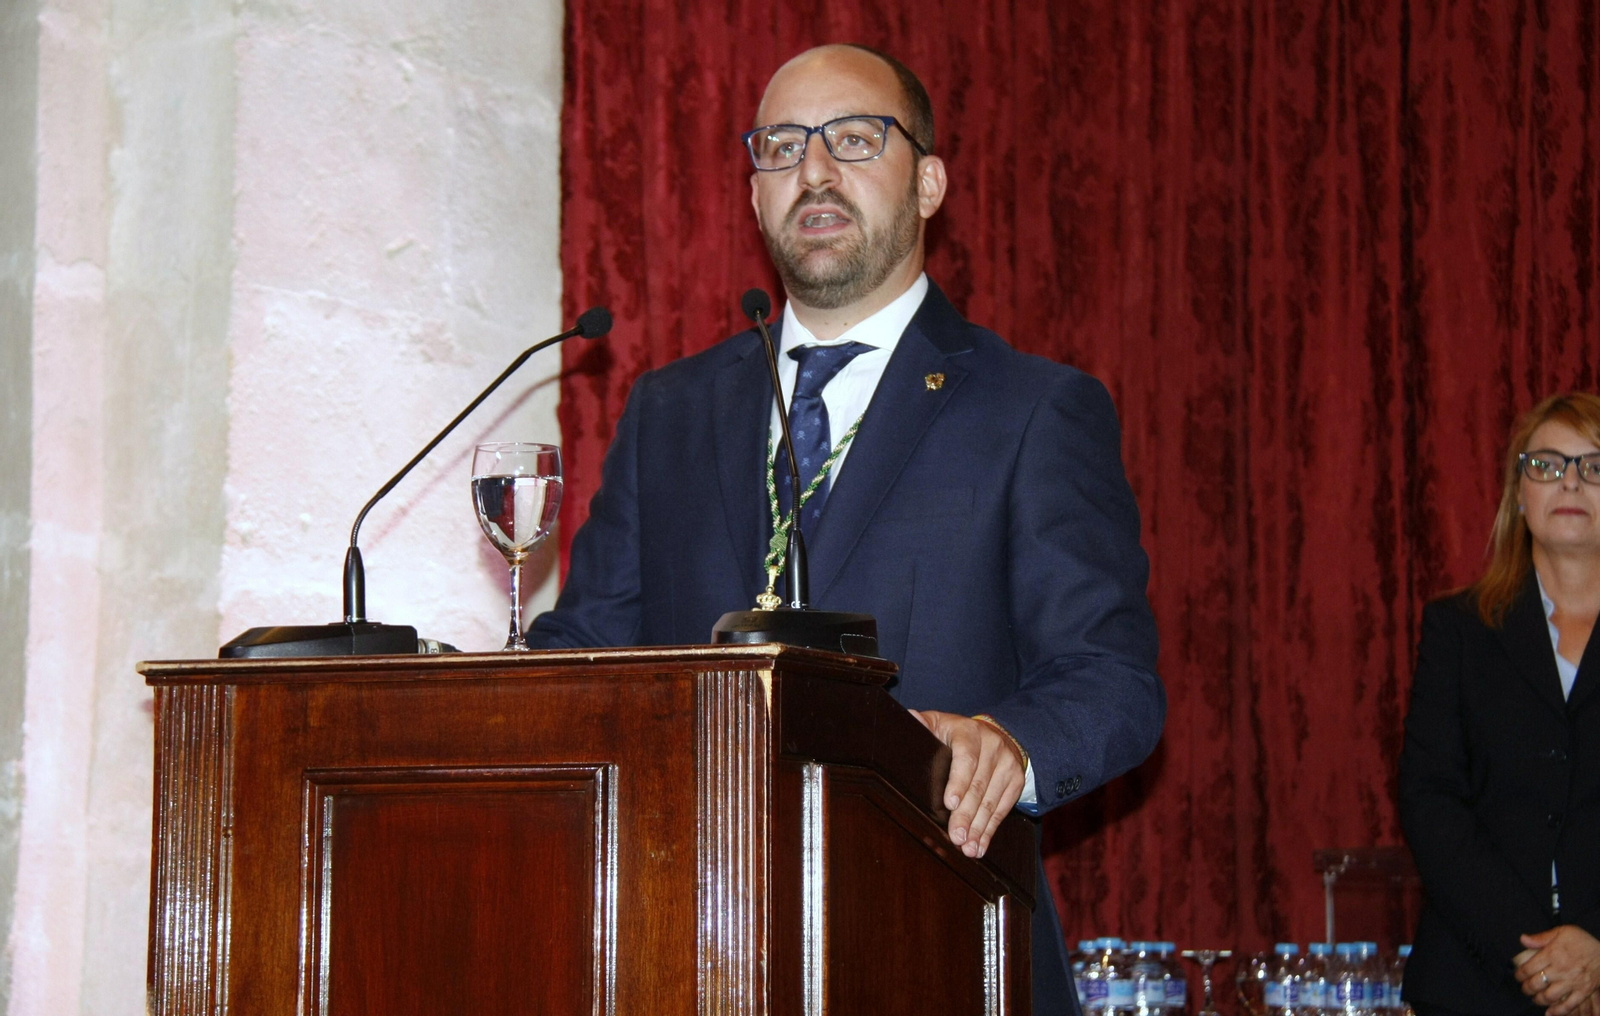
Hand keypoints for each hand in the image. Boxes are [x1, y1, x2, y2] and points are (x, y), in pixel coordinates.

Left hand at [908, 709, 1025, 858]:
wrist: (998, 733)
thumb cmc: (957, 734)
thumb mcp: (939, 723)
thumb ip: (924, 724)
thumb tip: (909, 717)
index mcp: (968, 732)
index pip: (966, 758)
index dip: (958, 782)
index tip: (950, 803)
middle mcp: (992, 746)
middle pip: (978, 785)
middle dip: (967, 815)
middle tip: (956, 837)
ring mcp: (1007, 763)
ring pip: (991, 801)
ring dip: (979, 828)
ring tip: (967, 848)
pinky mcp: (1016, 780)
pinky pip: (1002, 809)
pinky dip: (990, 830)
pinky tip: (980, 846)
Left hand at [1516, 926, 1599, 1014]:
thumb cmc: (1583, 941)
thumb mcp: (1563, 932)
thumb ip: (1541, 937)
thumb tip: (1522, 939)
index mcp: (1552, 954)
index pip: (1528, 968)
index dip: (1519, 974)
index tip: (1518, 976)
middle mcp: (1560, 969)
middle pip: (1536, 983)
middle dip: (1526, 988)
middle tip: (1525, 988)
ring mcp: (1572, 982)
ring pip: (1549, 996)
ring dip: (1538, 999)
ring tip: (1535, 998)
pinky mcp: (1583, 992)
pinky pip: (1569, 1005)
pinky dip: (1557, 1011)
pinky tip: (1549, 1012)